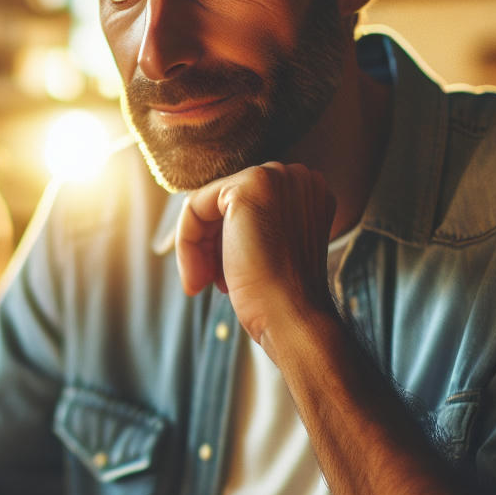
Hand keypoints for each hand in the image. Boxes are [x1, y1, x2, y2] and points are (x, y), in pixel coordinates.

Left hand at [175, 162, 337, 359]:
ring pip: (206, 205)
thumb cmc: (282, 297)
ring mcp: (275, 177)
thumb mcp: (271, 249)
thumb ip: (254, 223)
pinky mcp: (249, 187)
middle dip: (212, 244)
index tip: (223, 278)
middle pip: (224, 202)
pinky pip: (194, 207)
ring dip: (199, 248)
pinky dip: (188, 245)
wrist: (294, 318)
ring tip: (206, 283)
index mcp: (307, 191)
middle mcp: (297, 175)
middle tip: (210, 282)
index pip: (244, 205)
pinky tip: (199, 279)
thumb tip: (209, 219)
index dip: (226, 241)